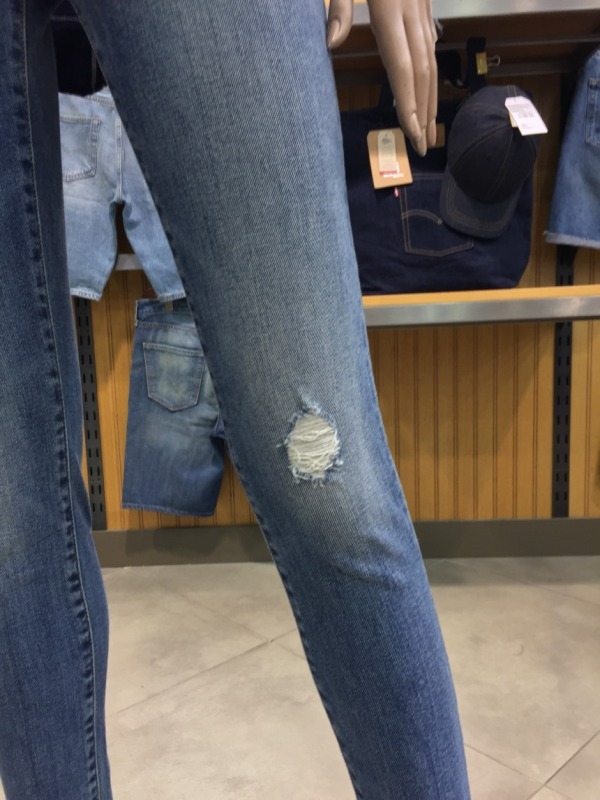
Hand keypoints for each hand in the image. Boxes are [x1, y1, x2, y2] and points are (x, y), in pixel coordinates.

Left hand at [327, 0, 437, 154]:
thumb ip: (339, 9)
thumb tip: (330, 43)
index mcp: (390, 8)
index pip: (402, 67)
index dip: (409, 104)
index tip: (412, 135)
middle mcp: (412, 10)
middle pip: (422, 72)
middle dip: (424, 112)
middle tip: (423, 146)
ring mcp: (422, 6)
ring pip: (431, 59)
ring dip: (431, 97)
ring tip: (429, 129)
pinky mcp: (424, 2)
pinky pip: (430, 43)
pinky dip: (430, 72)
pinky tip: (428, 91)